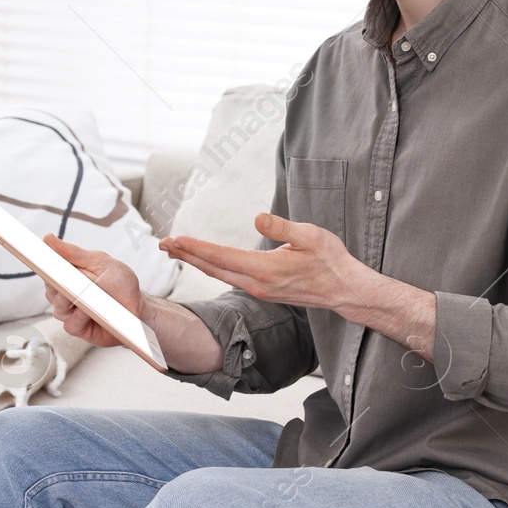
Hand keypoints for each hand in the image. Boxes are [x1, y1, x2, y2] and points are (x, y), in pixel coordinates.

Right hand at [40, 234, 144, 347]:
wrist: (141, 306)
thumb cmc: (119, 282)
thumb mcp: (100, 261)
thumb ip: (73, 253)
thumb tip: (48, 239)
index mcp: (68, 276)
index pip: (48, 270)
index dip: (41, 264)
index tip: (35, 256)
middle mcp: (65, 295)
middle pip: (50, 289)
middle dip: (55, 282)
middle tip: (59, 275)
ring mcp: (71, 313)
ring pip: (58, 307)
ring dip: (68, 300)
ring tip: (80, 294)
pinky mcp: (80, 329)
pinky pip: (70, 324)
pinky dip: (78, 316)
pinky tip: (87, 310)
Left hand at [158, 213, 374, 312]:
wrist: (344, 290)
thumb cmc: (330, 260)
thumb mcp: (310, 236)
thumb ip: (282, 226)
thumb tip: (257, 216)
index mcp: (265, 269)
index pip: (220, 256)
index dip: (195, 247)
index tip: (174, 239)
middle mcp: (257, 284)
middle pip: (213, 268)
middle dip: (186, 255)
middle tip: (162, 243)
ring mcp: (259, 290)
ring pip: (219, 274)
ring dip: (196, 261)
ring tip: (176, 250)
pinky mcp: (264, 291)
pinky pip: (230, 278)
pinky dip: (212, 267)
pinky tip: (205, 261)